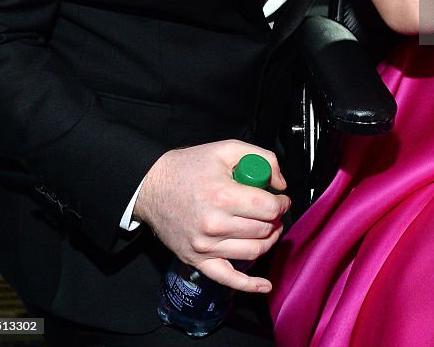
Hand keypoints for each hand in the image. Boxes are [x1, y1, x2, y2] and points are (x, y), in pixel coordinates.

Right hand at [134, 140, 288, 292]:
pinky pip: (227, 279)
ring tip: (267, 229)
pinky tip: (265, 285)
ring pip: (253, 251)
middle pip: (263, 230)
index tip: (281, 199)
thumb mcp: (227, 149)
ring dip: (268, 241)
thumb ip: (261, 158)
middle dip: (275, 220)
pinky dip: (249, 284)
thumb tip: (280, 184)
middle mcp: (214, 224)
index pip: (268, 208)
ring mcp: (205, 246)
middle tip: (273, 211)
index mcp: (223, 195)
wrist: (152, 186)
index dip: (282, 203)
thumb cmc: (189, 167)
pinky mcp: (197, 260)